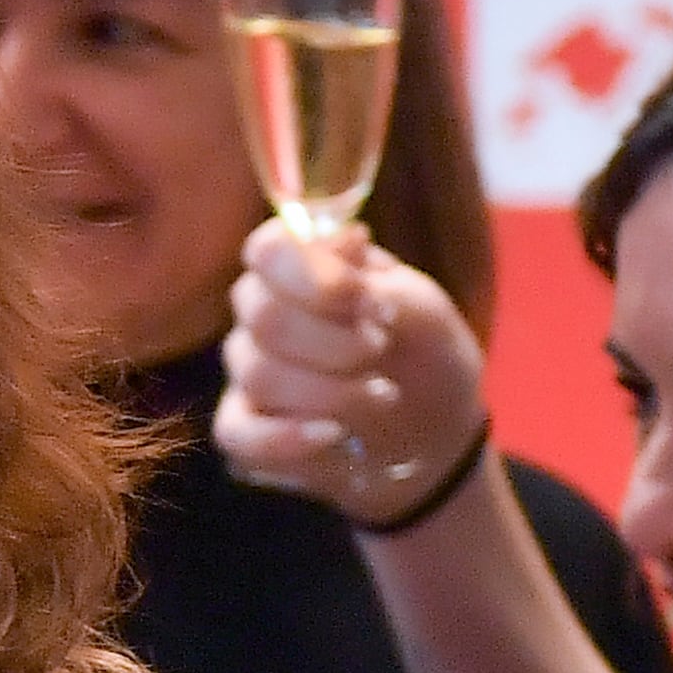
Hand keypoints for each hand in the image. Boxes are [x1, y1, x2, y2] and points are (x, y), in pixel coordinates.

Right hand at [212, 220, 487, 525]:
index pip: (269, 251)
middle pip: (264, 318)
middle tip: (382, 349)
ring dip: (331, 390)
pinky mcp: (248, 431)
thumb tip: (346, 235)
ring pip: (260, 376)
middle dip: (336, 341)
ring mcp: (250, 374)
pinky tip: (333, 434)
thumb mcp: (419, 310)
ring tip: (383, 395)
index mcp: (299, 269)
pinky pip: (238, 434)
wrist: (434, 428)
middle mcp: (262, 315)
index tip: (371, 304)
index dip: (315, 278)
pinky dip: (287, 437)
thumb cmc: (423, 354)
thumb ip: (374, 280)